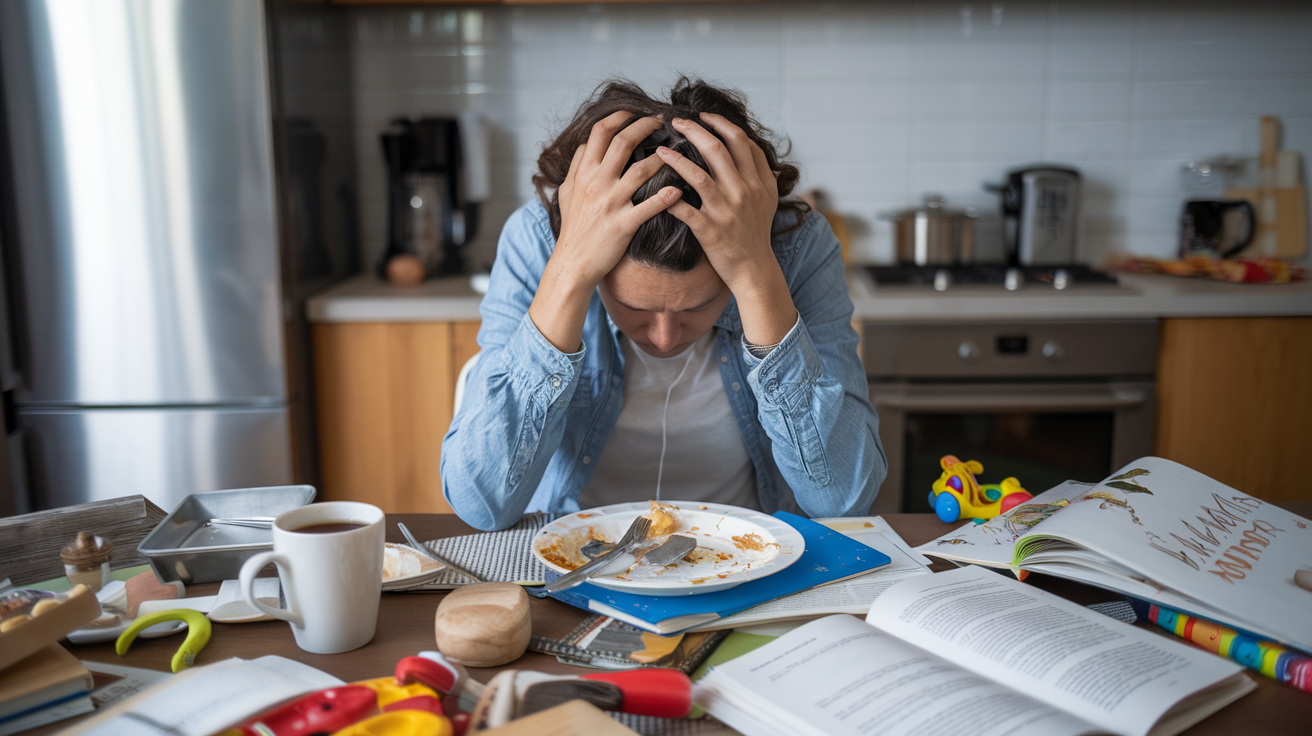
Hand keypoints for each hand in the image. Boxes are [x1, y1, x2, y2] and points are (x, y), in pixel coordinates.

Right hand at [552, 113, 680, 290]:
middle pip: (623, 142)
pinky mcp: (623, 224)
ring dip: (662, 158)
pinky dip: (666, 197)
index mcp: (584, 172)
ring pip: (640, 171)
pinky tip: (680, 190)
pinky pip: (648, 207)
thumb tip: (586, 145)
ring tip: (678, 151)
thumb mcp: (566, 192)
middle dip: (646, 126)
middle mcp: (596, 183)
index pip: (601, 132)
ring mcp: (610, 203)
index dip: (621, 116)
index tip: (637, 112)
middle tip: (663, 121)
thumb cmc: (573, 228)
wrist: (572, 264)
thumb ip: (576, 166)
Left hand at [657, 114, 795, 345]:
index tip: (703, 116)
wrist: (754, 269)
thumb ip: (760, 169)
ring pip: (698, 175)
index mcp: (757, 180)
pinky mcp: (710, 230)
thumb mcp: (768, 197)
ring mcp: (726, 211)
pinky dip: (669, 198)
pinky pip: (684, 209)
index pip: (739, 140)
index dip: (719, 123)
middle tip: (675, 121)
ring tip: (660, 149)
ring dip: (676, 158)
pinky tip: (657, 188)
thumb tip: (745, 142)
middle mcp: (743, 191)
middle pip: (717, 149)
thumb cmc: (757, 231)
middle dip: (693, 130)